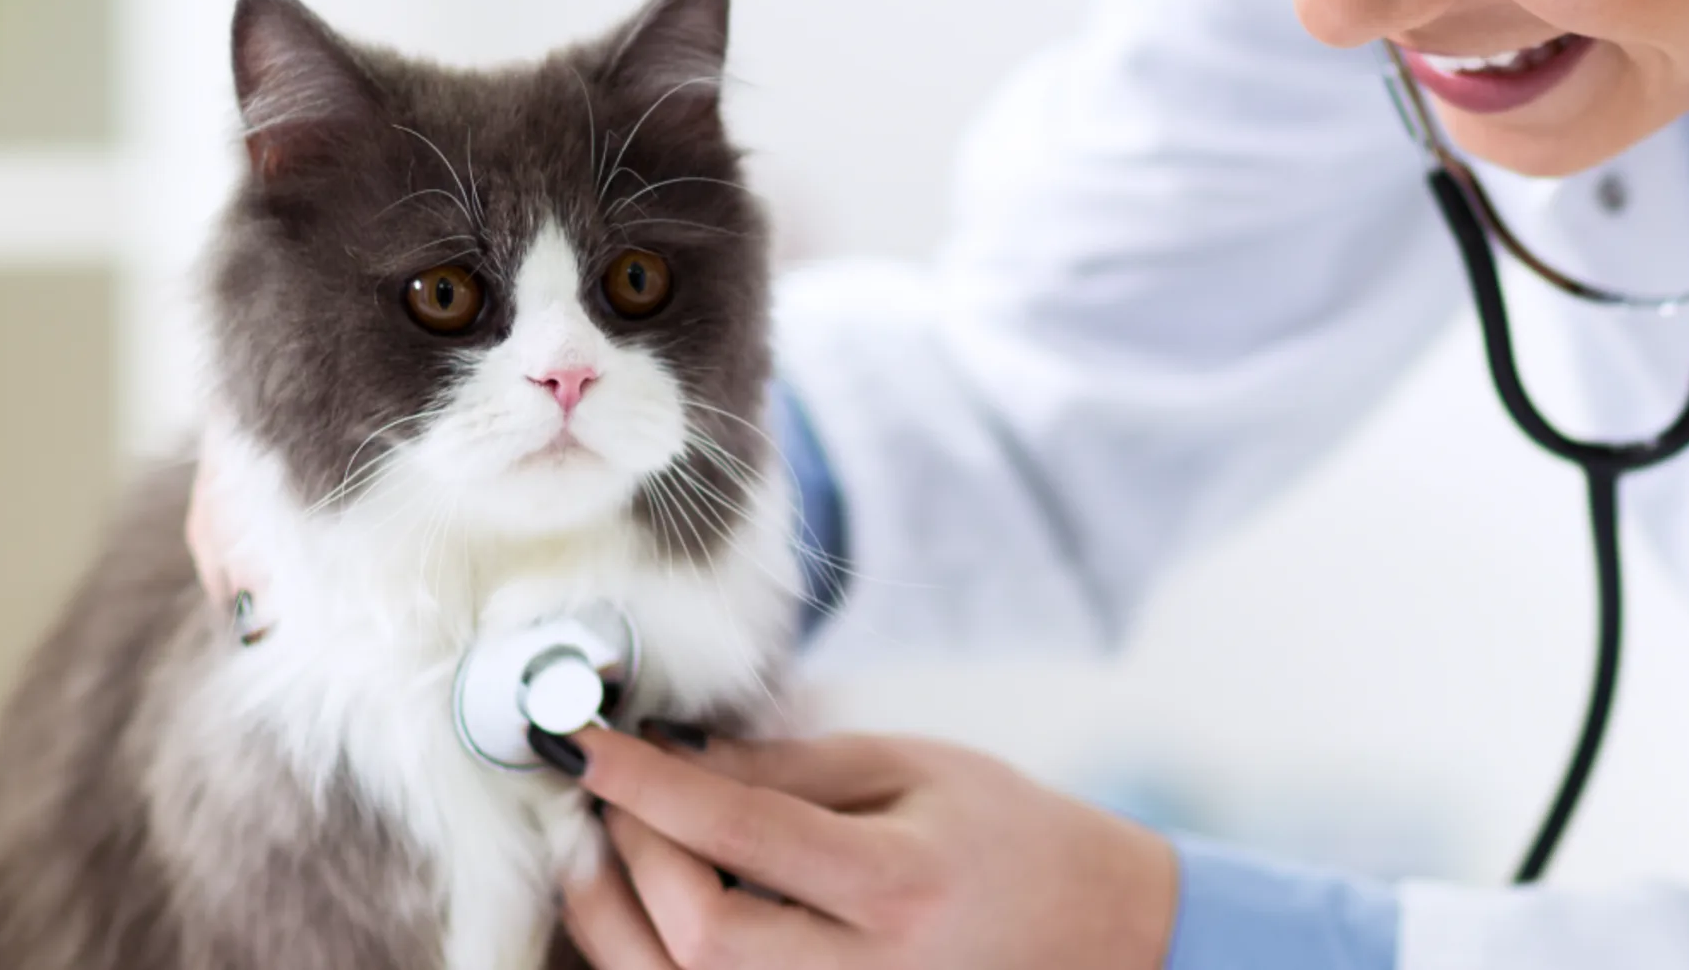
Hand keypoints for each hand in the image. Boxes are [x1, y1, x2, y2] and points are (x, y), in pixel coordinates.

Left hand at [559, 726, 1175, 969]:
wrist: (1105, 939)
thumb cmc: (1007, 838)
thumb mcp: (911, 770)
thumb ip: (787, 766)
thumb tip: (667, 754)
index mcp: (901, 884)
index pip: (740, 833)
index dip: (645, 786)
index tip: (583, 741)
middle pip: (699, 936)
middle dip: (626, 857)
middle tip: (600, 795)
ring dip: (615, 918)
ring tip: (601, 847)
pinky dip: (651, 960)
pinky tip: (637, 908)